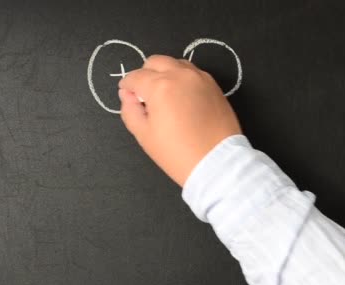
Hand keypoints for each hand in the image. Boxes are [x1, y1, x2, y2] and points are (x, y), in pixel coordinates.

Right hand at [118, 55, 241, 186]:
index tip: (128, 96)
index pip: (135, 77)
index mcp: (160, 86)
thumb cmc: (177, 152)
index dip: (127, 86)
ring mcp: (200, 78)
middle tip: (145, 95)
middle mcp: (181, 75)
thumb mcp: (144, 135)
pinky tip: (182, 98)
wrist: (217, 162)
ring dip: (165, 73)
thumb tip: (127, 94)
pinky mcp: (215, 86)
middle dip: (145, 74)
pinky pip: (193, 73)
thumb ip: (130, 110)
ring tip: (165, 95)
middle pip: (155, 62)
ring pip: (176, 63)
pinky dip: (183, 79)